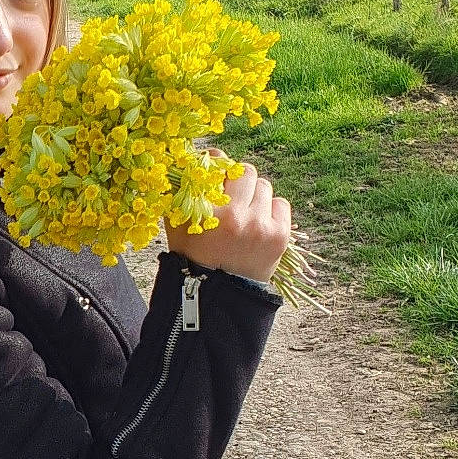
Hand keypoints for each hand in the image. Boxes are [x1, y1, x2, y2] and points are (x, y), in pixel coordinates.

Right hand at [164, 150, 290, 282]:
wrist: (218, 297)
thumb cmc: (194, 259)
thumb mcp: (177, 225)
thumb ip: (179, 193)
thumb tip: (188, 163)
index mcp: (210, 211)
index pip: (219, 162)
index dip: (217, 162)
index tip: (216, 169)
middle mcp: (238, 216)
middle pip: (246, 171)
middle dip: (238, 180)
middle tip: (231, 195)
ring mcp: (262, 226)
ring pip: (265, 187)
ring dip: (255, 196)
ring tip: (244, 214)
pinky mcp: (280, 236)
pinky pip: (281, 204)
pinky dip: (271, 210)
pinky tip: (258, 223)